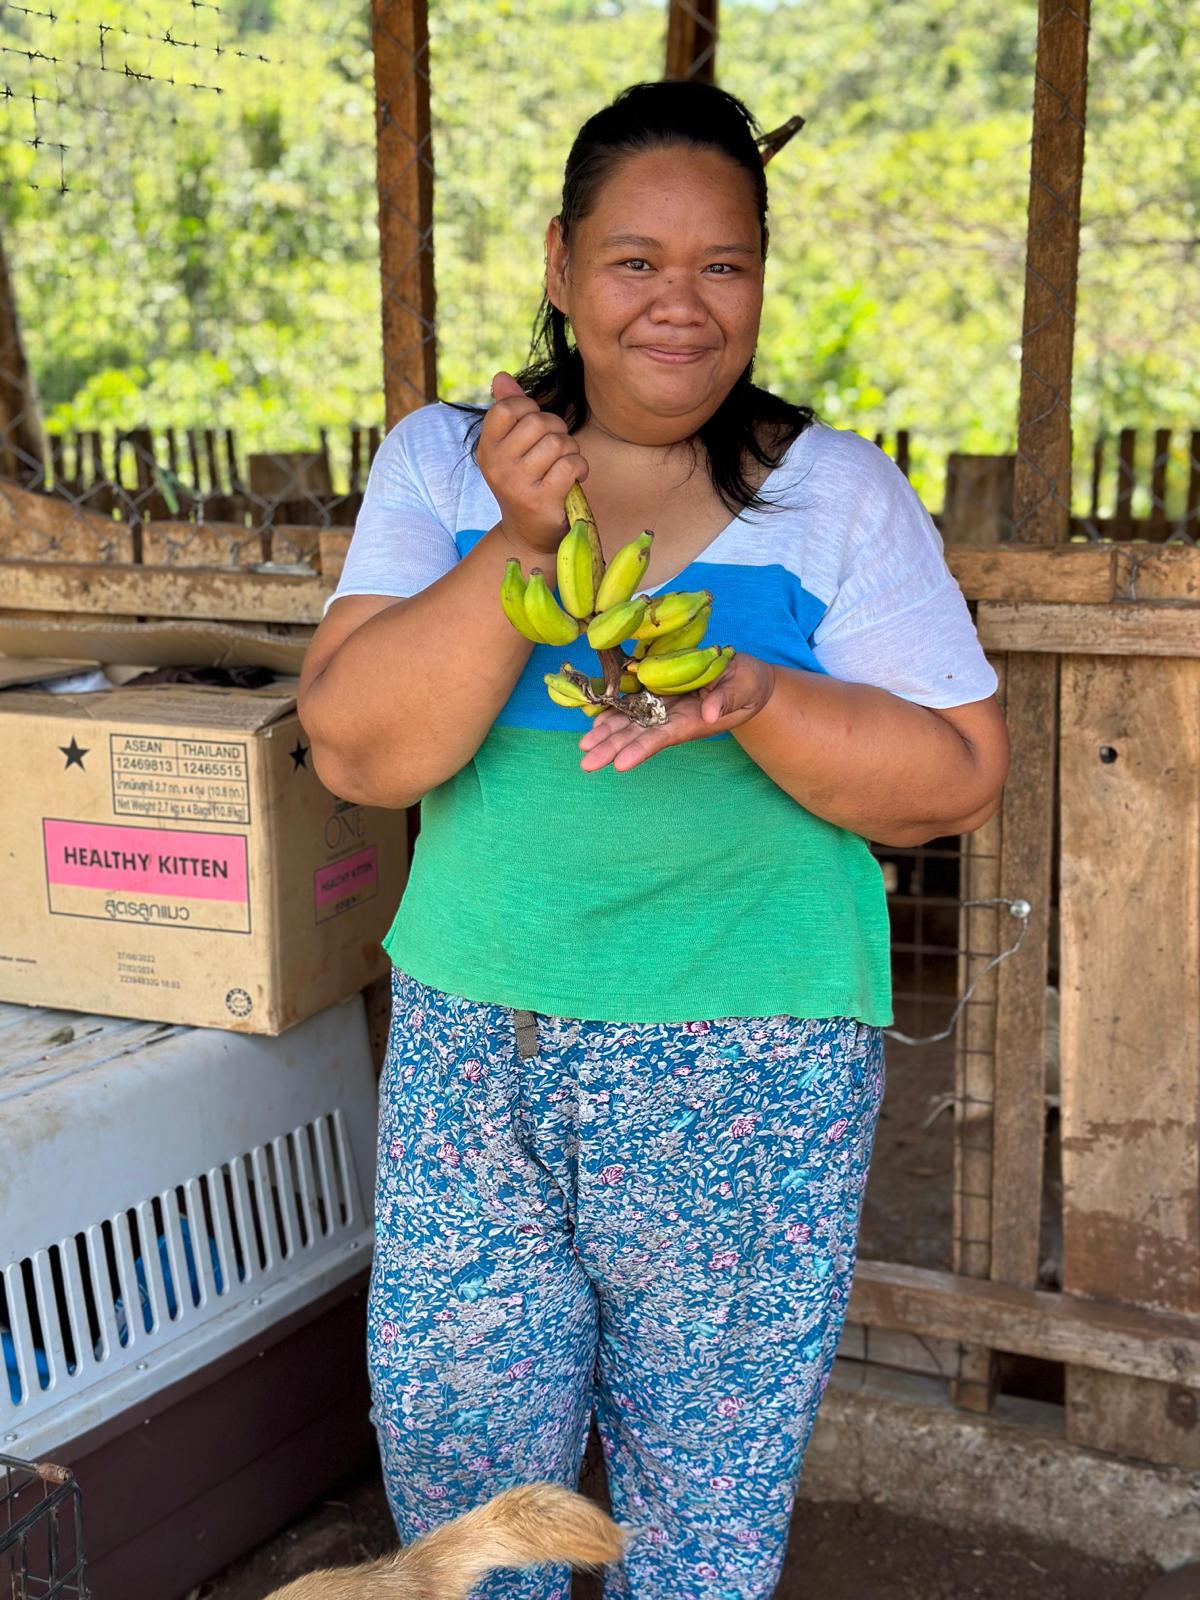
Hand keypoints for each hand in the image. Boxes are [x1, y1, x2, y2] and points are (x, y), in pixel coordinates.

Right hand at [477, 371, 589, 556]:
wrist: (528, 535)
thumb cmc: (525, 483)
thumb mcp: (510, 448)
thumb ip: (508, 410)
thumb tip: (501, 376)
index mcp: (487, 448)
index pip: (508, 407)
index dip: (531, 409)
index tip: (536, 427)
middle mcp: (497, 465)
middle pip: (539, 422)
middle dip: (557, 430)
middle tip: (557, 449)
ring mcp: (517, 484)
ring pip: (558, 443)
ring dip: (571, 451)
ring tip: (565, 465)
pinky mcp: (540, 500)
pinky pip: (570, 464)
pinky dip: (580, 468)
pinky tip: (575, 478)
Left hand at [578, 652, 776, 771]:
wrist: (744, 677)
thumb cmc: (747, 684)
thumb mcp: (742, 688)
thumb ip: (724, 700)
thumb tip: (708, 714)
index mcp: (691, 722)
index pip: (661, 739)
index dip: (640, 750)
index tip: (620, 764)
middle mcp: (672, 719)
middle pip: (638, 736)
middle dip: (611, 749)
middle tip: (586, 763)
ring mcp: (664, 707)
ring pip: (630, 723)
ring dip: (606, 734)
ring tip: (584, 747)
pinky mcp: (658, 691)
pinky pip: (632, 703)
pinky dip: (613, 713)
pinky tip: (594, 723)